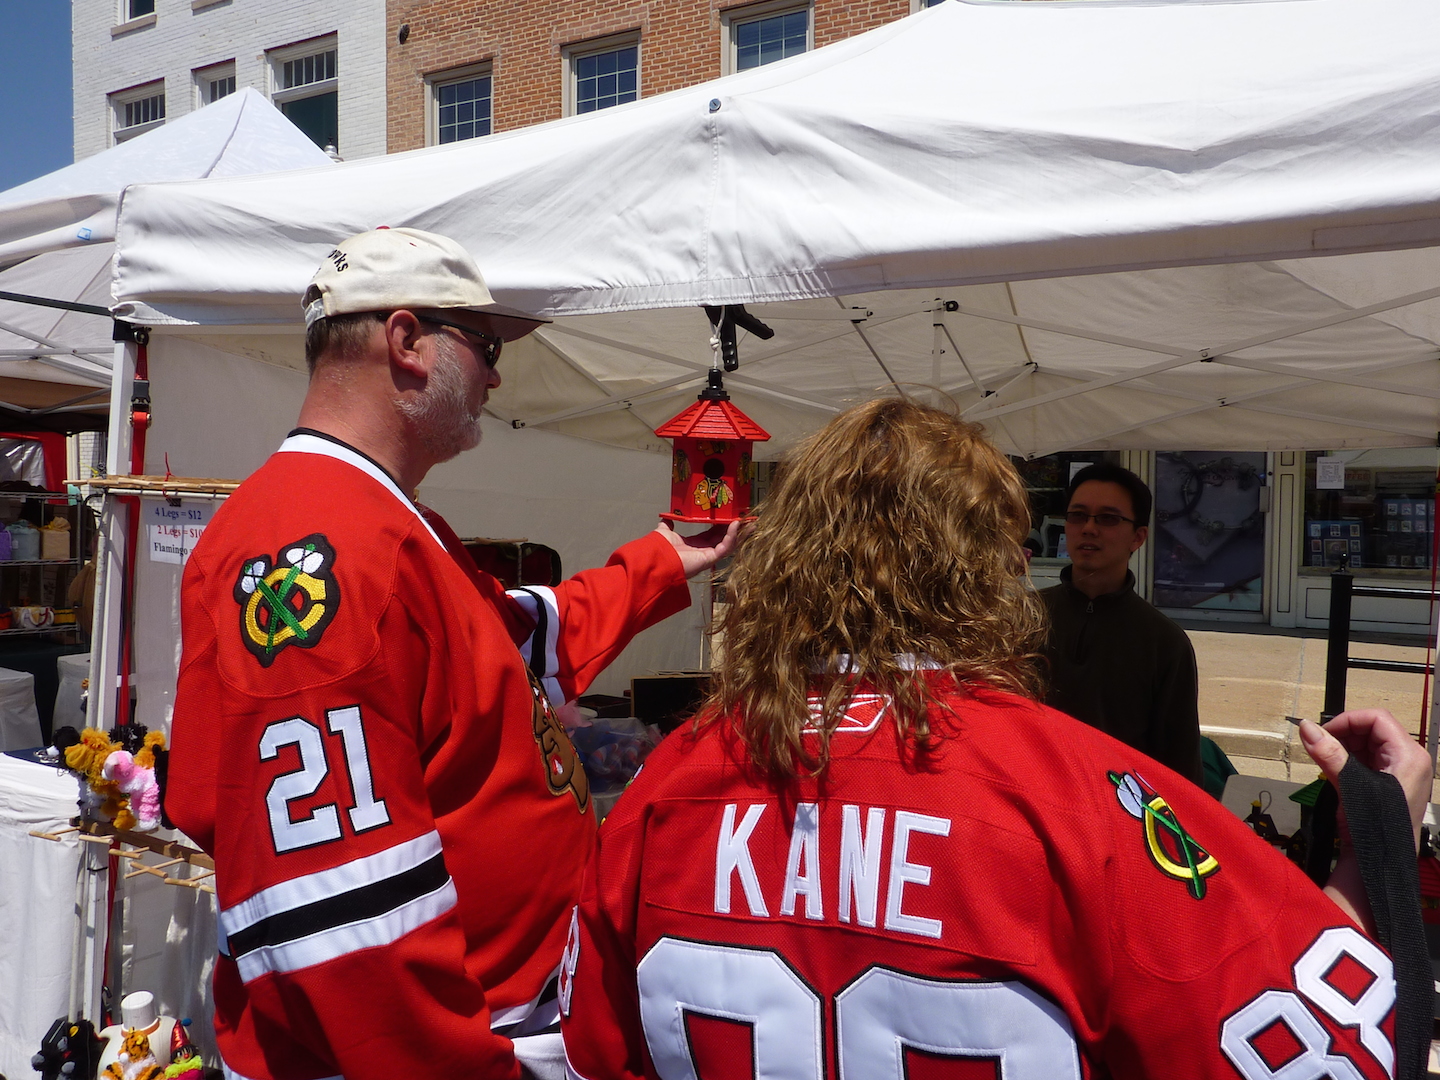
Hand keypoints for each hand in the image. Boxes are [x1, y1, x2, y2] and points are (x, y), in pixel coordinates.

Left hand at [654, 519, 742, 579]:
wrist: (657, 560)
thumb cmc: (661, 549)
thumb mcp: (665, 532)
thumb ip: (667, 525)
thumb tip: (666, 518)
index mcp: (695, 545)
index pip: (713, 534)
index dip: (722, 524)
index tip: (730, 515)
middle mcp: (704, 550)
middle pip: (724, 538)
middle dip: (736, 528)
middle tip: (746, 517)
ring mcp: (709, 555)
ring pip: (730, 543)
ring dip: (740, 532)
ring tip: (750, 522)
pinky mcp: (711, 558)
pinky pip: (726, 546)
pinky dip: (732, 535)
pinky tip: (736, 524)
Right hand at [1299, 709, 1431, 846]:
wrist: (1379, 863)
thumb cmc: (1376, 827)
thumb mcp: (1350, 785)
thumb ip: (1328, 753)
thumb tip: (1306, 727)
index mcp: (1409, 755)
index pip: (1377, 719)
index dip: (1348, 720)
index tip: (1325, 732)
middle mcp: (1409, 760)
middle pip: (1373, 730)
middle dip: (1344, 735)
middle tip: (1322, 747)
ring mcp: (1400, 772)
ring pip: (1368, 745)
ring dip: (1344, 749)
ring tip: (1327, 761)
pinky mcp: (1389, 783)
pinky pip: (1367, 761)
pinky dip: (1348, 761)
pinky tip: (1335, 771)